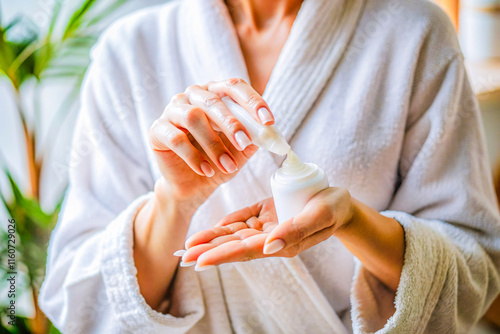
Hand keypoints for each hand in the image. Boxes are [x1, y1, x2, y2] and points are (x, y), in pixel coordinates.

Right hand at [150, 78, 274, 203]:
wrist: (190, 185)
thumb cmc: (216, 161)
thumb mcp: (240, 151)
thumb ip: (253, 138)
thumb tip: (270, 133)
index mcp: (215, 93)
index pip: (234, 86)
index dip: (252, 101)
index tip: (268, 121)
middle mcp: (193, 96)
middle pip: (213, 101)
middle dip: (232, 124)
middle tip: (244, 143)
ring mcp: (172, 110)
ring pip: (193, 118)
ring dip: (214, 144)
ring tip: (227, 166)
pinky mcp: (157, 129)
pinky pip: (176, 138)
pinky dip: (194, 157)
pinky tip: (207, 171)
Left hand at [179, 187, 354, 269]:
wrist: (339, 202)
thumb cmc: (334, 208)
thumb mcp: (321, 214)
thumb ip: (297, 228)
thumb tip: (271, 245)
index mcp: (284, 243)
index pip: (248, 251)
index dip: (223, 255)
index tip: (200, 261)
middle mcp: (271, 239)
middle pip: (235, 247)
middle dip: (208, 252)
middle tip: (182, 258)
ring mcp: (267, 227)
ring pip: (234, 235)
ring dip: (212, 240)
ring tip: (187, 246)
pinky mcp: (265, 215)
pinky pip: (242, 220)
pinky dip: (226, 223)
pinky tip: (210, 229)